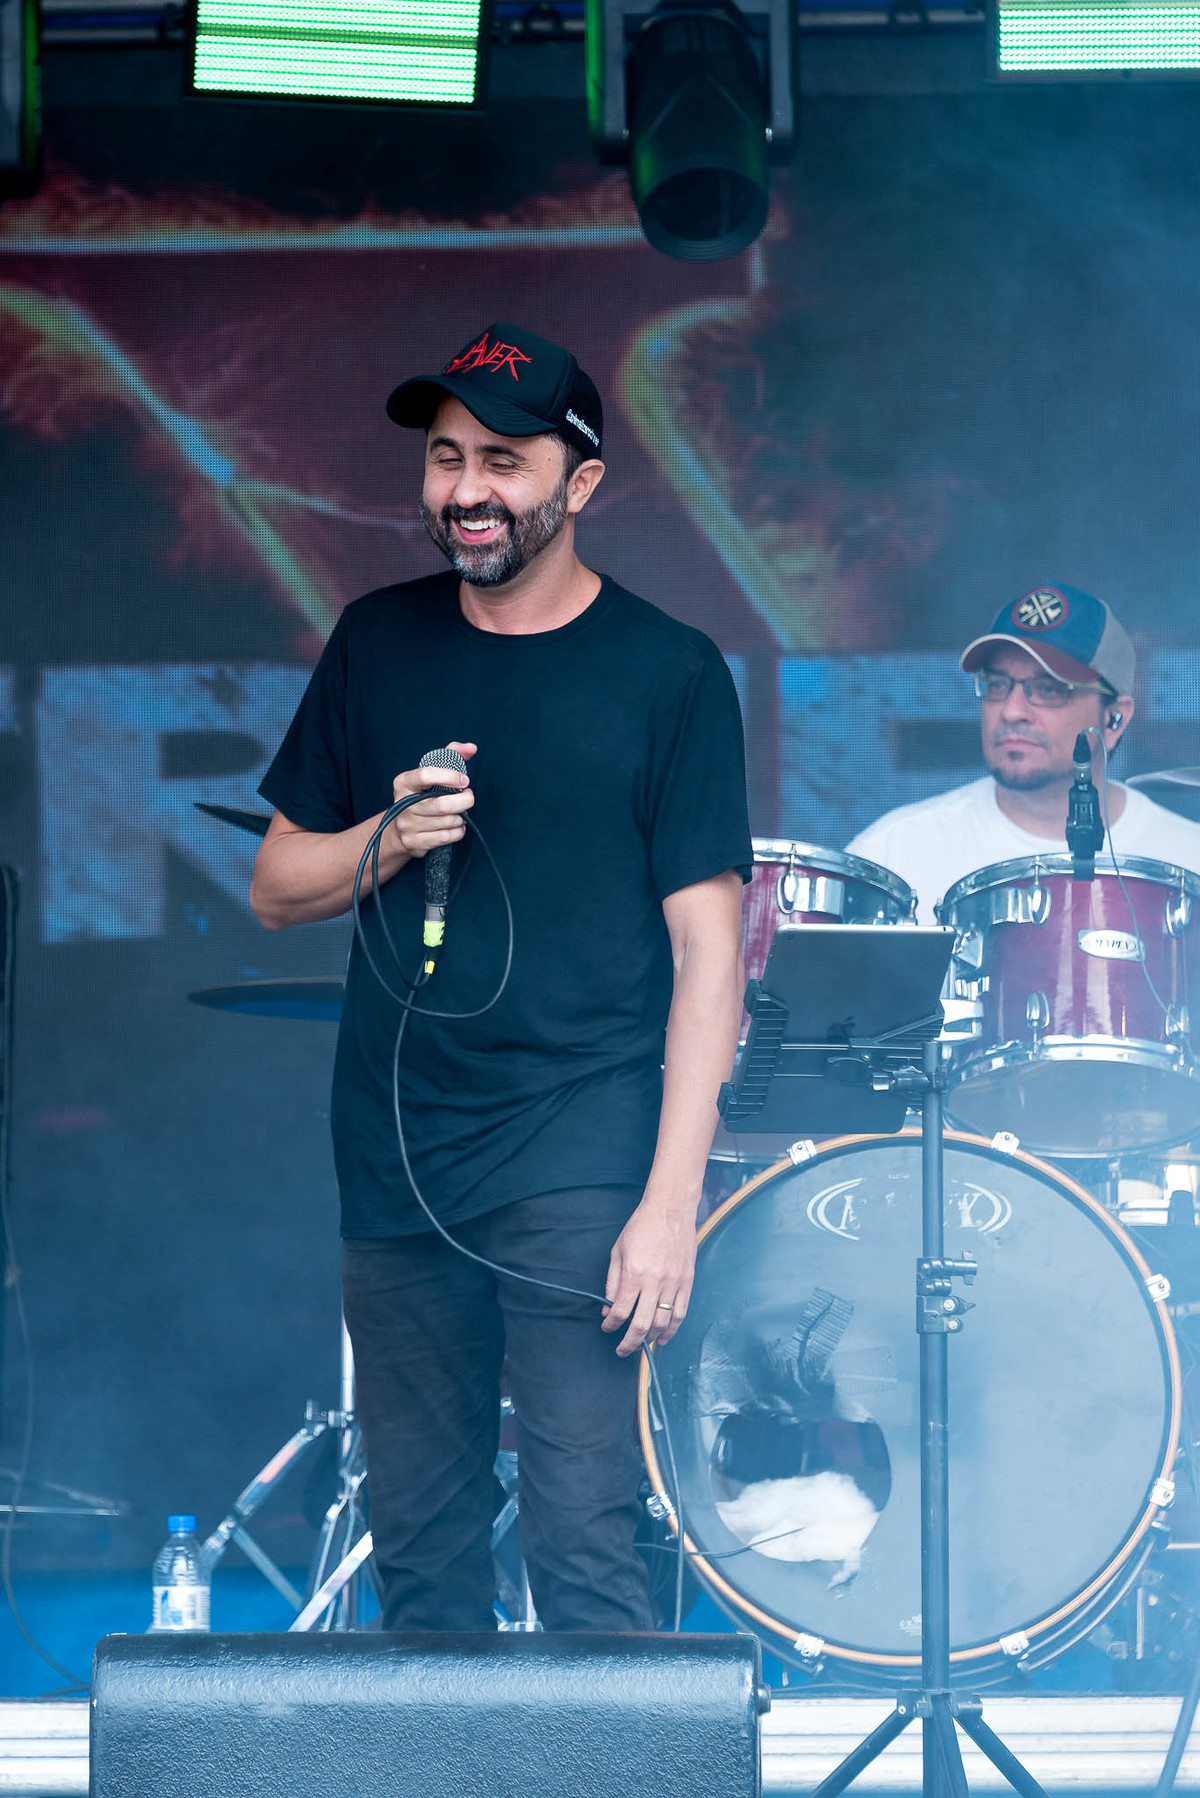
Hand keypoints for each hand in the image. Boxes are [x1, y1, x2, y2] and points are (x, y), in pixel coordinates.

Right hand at [391, 741, 476, 859]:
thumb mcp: (431, 772)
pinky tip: (456, 826)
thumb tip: (472, 747)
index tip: (464, 780)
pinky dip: (457, 832)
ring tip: (460, 813)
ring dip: (461, 818)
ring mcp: (406, 825)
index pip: (425, 775)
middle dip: (464, 801)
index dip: (449, 776)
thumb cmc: (422, 796)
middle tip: (468, 797)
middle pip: (442, 804)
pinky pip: (445, 837)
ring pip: (447, 822)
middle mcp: (402, 804)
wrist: (399, 830)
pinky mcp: (413, 842)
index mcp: (403, 782)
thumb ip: (451, 755)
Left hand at [601, 1195, 697, 1357]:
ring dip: (649, 1338)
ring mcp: (674, 1283)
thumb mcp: (618, 1251)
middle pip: (641, 1324)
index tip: (607, 1328)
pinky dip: (672, 1330)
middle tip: (622, 1350)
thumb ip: (612, 1282)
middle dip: (629, 1343)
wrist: (671, 1210)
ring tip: (641, 1344)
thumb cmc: (641, 1227)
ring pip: (662, 1323)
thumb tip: (608, 1309)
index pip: (620, 1311)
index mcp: (634, 1273)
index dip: (611, 1325)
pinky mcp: (687, 1282)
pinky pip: (680, 1313)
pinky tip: (662, 1337)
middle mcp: (654, 1282)